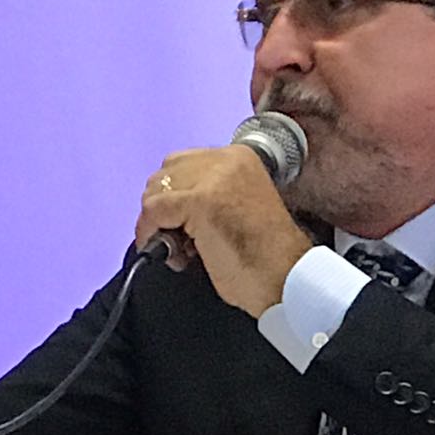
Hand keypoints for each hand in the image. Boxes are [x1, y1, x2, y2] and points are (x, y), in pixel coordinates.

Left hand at [136, 145, 312, 317]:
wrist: (284, 277)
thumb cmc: (264, 256)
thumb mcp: (238, 206)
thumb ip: (209, 193)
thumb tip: (169, 204)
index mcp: (239, 157)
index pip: (183, 163)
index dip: (174, 195)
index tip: (178, 222)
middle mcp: (226, 160)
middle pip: (166, 173)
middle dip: (163, 206)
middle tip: (176, 238)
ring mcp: (213, 178)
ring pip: (156, 191)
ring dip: (157, 222)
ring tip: (180, 250)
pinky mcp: (200, 200)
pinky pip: (153, 211)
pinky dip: (150, 233)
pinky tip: (171, 255)